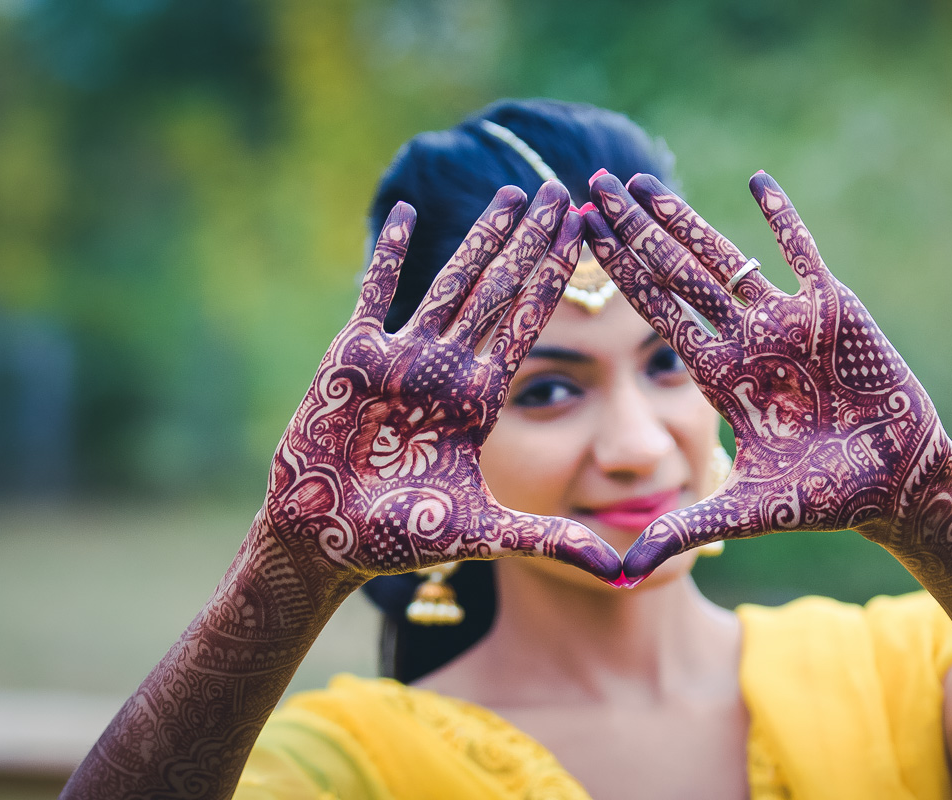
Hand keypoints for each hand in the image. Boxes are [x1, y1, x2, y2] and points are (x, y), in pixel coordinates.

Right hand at [265, 182, 621, 584]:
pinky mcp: (352, 357)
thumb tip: (626, 571)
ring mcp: (401, 358)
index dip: (559, 280)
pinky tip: (405, 212)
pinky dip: (387, 255)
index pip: (529, 325)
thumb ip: (553, 539)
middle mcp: (447, 369)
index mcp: (479, 398)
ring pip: (450, 283)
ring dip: (481, 238)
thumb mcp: (486, 531)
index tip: (590, 236)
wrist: (325, 540)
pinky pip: (375, 295)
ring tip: (514, 193)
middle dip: (532, 241)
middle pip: (500, 291)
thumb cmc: (400, 536)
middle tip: (566, 190)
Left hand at [585, 172, 949, 576]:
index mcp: (719, 376)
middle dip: (635, 232)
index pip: (656, 314)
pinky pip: (804, 254)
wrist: (895, 486)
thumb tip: (619, 575)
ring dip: (686, 220)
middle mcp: (744, 340)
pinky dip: (784, 219)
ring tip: (643, 183)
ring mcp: (786, 321)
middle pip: (677, 274)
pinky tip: (756, 181)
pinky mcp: (835, 310)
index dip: (618, 275)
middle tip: (593, 186)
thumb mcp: (744, 511)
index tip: (581, 236)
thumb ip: (683, 529)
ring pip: (727, 258)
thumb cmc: (823, 498)